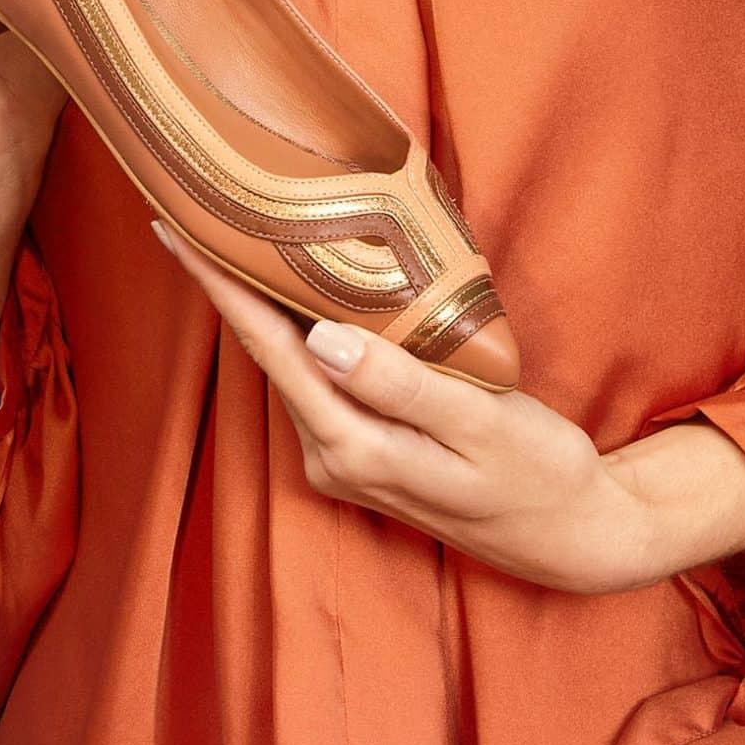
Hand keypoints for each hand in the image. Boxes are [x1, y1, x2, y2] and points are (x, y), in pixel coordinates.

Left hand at [149, 219, 673, 595]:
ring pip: (292, 364)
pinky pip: (320, 379)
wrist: (572, 535)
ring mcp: (346, 458)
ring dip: (264, 305)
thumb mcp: (481, 425)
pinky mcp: (367, 451)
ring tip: (237, 237)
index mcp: (352, 447)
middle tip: (198, 209)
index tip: (173, 230)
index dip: (219, 287)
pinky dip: (302, 330)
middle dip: (229, 285)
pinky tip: (299, 294)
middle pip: (268, 353)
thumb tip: (321, 339)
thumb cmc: (538, 474)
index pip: (270, 350)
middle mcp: (332, 457)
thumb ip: (401, 385)